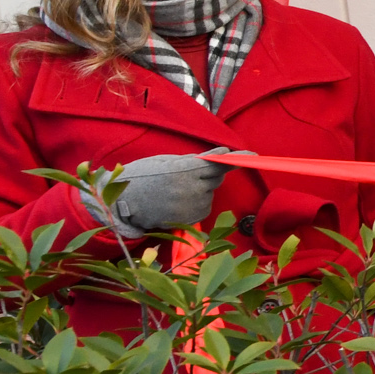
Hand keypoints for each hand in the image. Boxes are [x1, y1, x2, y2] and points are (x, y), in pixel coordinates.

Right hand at [110, 152, 225, 235]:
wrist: (123, 203)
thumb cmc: (143, 176)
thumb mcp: (166, 161)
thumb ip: (195, 159)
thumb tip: (221, 154)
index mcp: (182, 170)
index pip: (216, 164)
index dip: (233, 160)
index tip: (251, 155)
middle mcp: (189, 189)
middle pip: (216, 177)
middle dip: (209, 173)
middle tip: (189, 173)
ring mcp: (190, 206)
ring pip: (210, 192)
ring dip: (201, 188)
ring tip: (176, 189)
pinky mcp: (189, 219)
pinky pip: (204, 206)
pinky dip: (197, 201)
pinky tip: (179, 200)